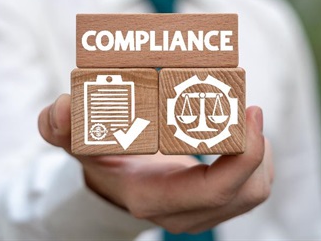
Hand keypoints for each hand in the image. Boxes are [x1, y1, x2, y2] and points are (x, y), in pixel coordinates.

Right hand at [39, 94, 272, 233]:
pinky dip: (258, 162)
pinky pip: (254, 188)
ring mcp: (201, 213)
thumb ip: (60, 125)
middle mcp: (182, 213)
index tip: (250, 111)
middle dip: (256, 150)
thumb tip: (63, 106)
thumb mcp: (76, 140)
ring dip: (260, 156)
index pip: (212, 190)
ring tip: (248, 121)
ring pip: (255, 192)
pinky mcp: (214, 204)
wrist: (115, 184)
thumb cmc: (101, 158)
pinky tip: (243, 137)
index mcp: (152, 196)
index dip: (241, 155)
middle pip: (245, 193)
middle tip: (250, 108)